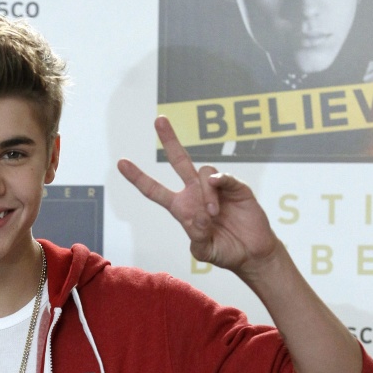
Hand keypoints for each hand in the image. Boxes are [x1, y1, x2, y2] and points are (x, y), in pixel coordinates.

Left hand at [117, 116, 277, 271]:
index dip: (139, 178)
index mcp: (182, 209)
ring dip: (206, 194)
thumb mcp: (204, 251)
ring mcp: (216, 188)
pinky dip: (219, 181)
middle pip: (179, 161)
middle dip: (170, 140)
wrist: (252, 253)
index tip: (121, 162)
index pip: (155, 191)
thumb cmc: (225, 251)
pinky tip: (218, 188)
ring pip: (203, 173)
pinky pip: (223, 176)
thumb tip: (201, 214)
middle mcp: (196, 193)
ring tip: (214, 215)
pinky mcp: (235, 186)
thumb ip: (198, 236)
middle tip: (159, 119)